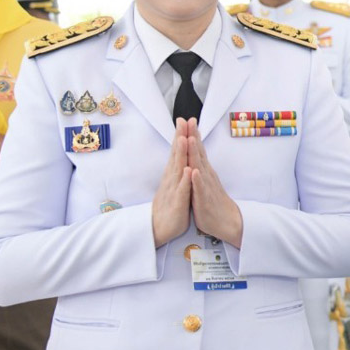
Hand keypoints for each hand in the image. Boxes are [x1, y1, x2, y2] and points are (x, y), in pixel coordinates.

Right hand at [151, 119, 192, 247]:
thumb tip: (180, 156)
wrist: (159, 229)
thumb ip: (177, 170)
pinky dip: (186, 181)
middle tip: (183, 120)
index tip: (184, 119)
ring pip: (178, 169)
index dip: (181, 135)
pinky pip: (183, 191)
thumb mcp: (175, 184)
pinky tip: (189, 171)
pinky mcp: (178, 203)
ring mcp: (174, 190)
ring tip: (184, 139)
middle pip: (176, 155)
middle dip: (180, 137)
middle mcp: (172, 179)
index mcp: (173, 174)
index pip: (177, 152)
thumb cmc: (170, 206)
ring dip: (181, 154)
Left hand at [186, 119, 243, 247]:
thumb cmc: (213, 202)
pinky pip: (201, 188)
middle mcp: (206, 175)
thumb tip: (196, 153)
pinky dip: (197, 179)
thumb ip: (200, 166)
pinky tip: (194, 171)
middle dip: (193, 136)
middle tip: (188, 121)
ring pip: (199, 167)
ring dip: (195, 153)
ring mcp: (206, 186)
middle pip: (198, 153)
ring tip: (191, 139)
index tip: (186, 120)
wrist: (226, 221)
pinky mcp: (205, 199)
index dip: (191, 134)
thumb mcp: (205, 181)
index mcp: (204, 171)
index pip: (197, 150)